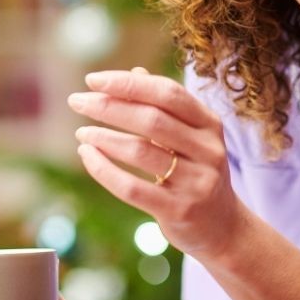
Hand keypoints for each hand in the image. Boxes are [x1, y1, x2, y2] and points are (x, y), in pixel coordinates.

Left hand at [67, 69, 248, 260]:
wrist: (222, 227)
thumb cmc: (198, 172)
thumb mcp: (191, 137)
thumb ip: (165, 107)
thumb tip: (135, 72)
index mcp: (210, 124)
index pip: (167, 93)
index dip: (129, 83)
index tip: (93, 80)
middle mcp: (208, 149)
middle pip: (152, 119)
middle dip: (109, 106)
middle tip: (76, 101)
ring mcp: (196, 181)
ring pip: (141, 151)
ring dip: (104, 138)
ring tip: (81, 132)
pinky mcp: (179, 210)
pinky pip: (132, 187)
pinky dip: (103, 170)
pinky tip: (88, 157)